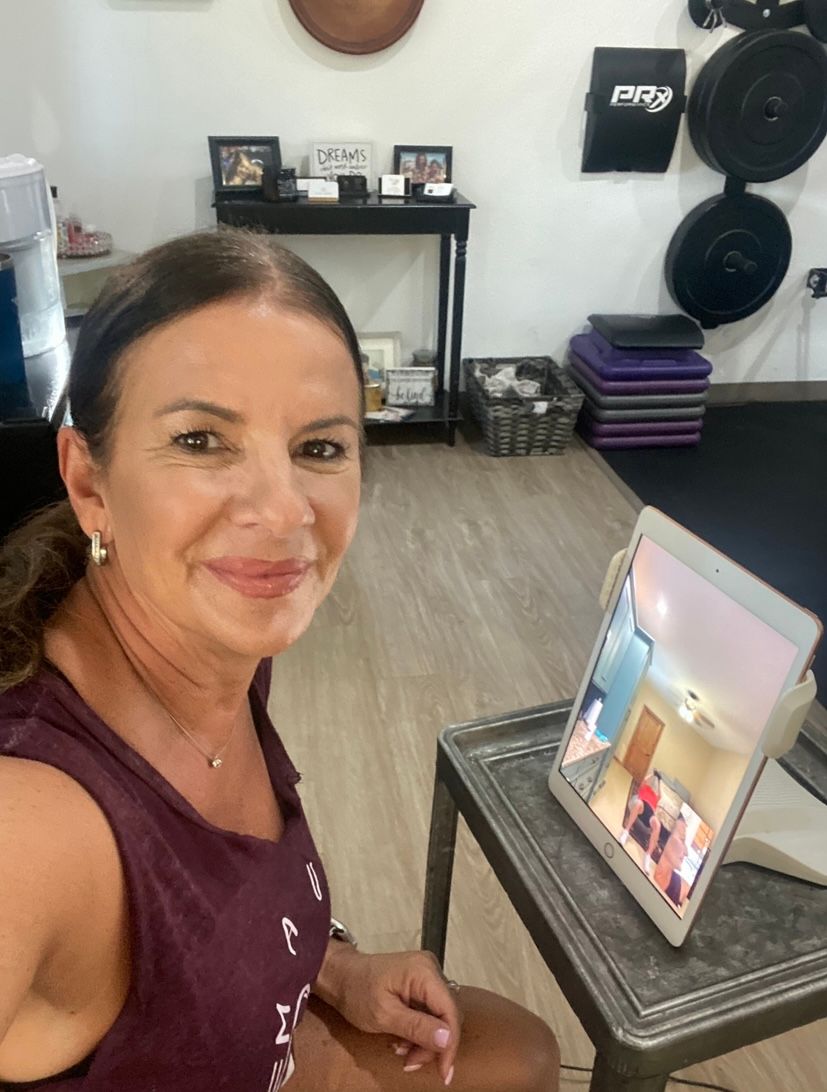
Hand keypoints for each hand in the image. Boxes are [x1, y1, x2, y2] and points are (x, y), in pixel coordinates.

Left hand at [313, 944, 461, 1084]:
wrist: (341, 977)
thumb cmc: (356, 990)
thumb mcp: (384, 1015)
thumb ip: (417, 1027)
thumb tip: (447, 1039)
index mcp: (424, 972)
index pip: (450, 1011)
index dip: (449, 1044)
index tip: (443, 1072)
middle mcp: (430, 970)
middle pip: (446, 1016)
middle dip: (433, 1044)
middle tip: (412, 1062)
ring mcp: (426, 975)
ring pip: (439, 1017)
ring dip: (425, 1040)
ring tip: (403, 1052)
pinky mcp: (420, 984)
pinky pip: (430, 1012)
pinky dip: (420, 1030)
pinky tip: (404, 1040)